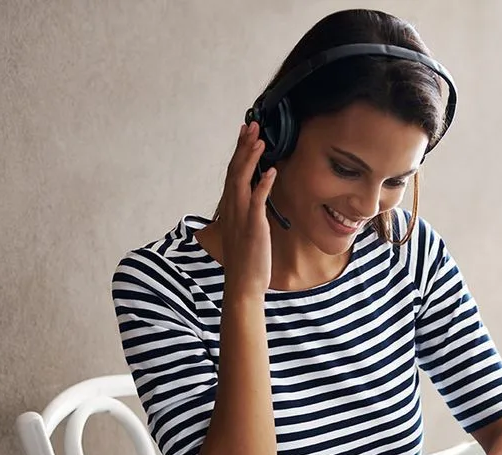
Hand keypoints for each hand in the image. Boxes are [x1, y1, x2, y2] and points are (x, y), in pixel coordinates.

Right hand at [217, 122, 276, 297]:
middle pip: (235, 170)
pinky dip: (263, 185)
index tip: (245, 132)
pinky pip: (257, 202)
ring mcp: (241, 217)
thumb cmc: (247, 258)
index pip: (233, 172)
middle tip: (251, 125)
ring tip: (259, 140)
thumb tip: (258, 194)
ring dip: (250, 159)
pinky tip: (271, 172)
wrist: (243, 282)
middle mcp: (232, 208)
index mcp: (231, 207)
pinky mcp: (253, 227)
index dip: (239, 151)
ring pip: (242, 180)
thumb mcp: (247, 228)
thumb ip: (250, 210)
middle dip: (243, 146)